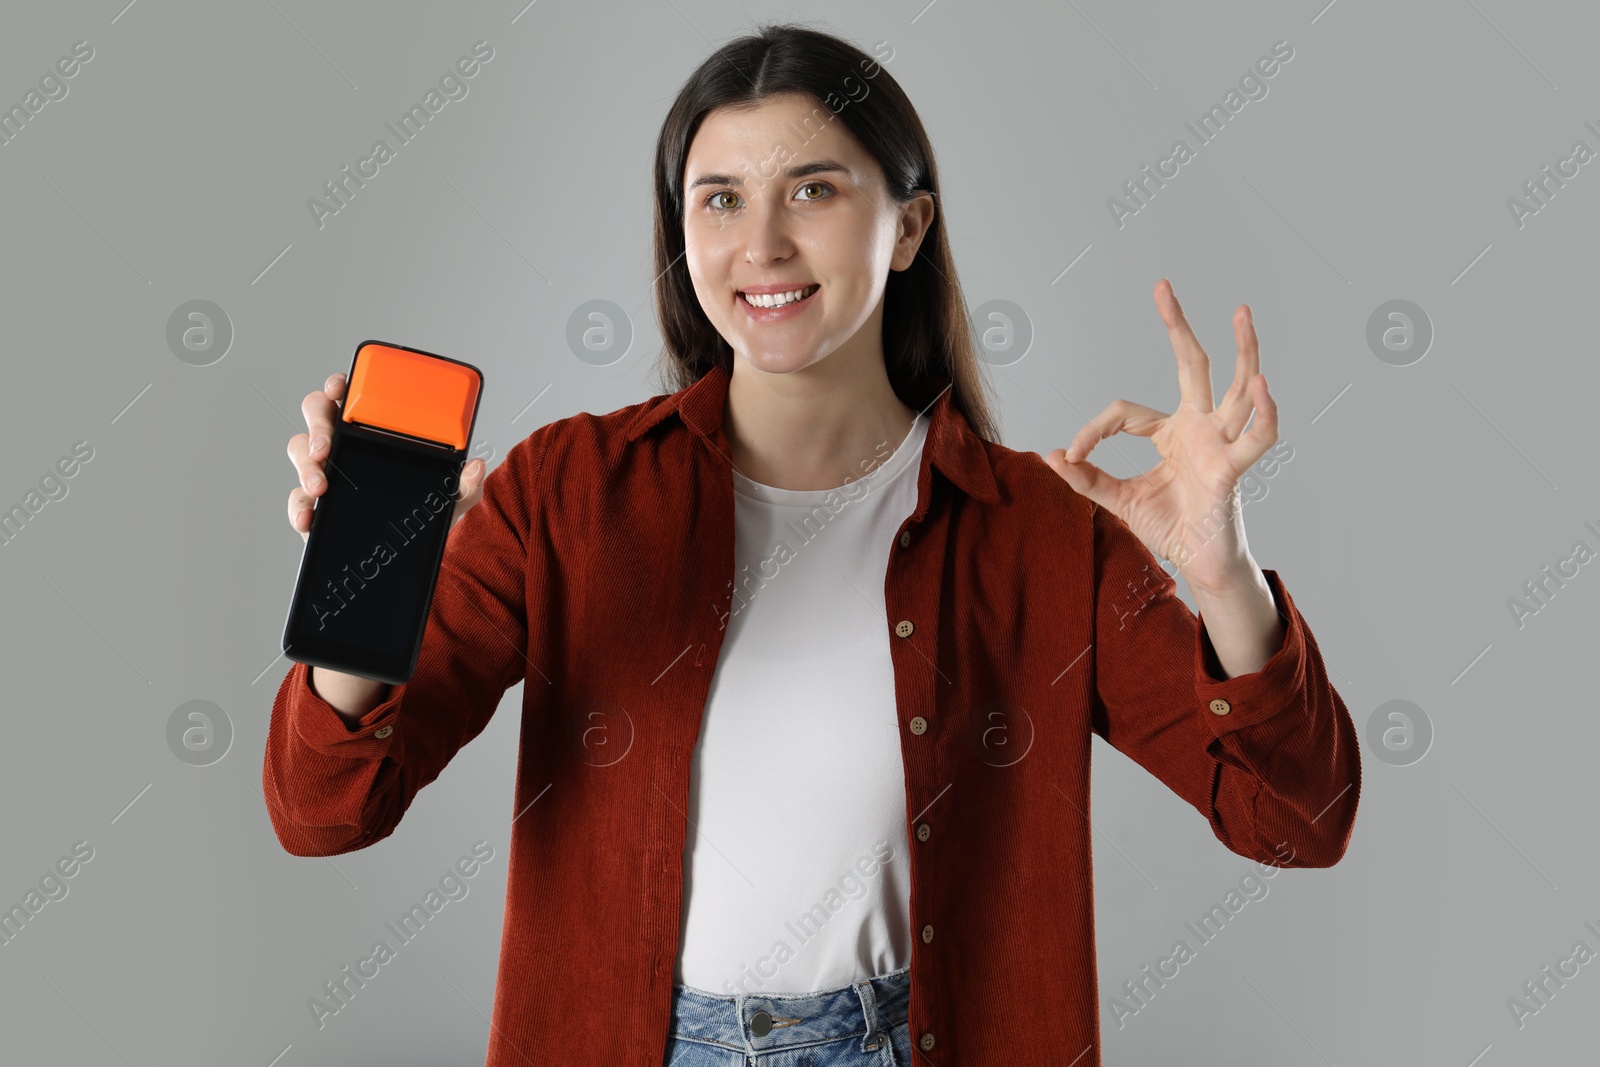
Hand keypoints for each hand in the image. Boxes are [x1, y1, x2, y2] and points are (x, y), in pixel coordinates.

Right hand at [285, 371, 487, 543]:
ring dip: (305, 465)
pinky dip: (299, 507)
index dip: (340, 384)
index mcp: (374, 428)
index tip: (339, 388)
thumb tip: (476, 467)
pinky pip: (297, 498)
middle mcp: (344, 441)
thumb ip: (465, 484)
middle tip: (327, 446)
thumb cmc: (422, 510)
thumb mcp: (450, 497)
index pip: (351, 394)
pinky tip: (309, 517)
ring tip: (321, 485)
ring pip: (300, 450)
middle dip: (317, 425)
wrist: (407, 553)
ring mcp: (325, 470)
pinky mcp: (314, 503)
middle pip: (317, 414)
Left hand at [1043, 279, 1277, 592]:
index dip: (1093, 430)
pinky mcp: (1233, 469)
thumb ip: (1086, 479)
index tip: (1070, 453)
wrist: (1200, 566)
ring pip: (1236, 388)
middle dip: (1177, 326)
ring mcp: (1219, 444)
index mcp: (1170, 433)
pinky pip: (1257, 437)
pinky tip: (1261, 384)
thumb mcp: (1118, 501)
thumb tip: (1048, 456)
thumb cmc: (1169, 528)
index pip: (1126, 412)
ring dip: (1243, 351)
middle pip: (1191, 366)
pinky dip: (1264, 412)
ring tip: (1242, 313)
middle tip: (1162, 286)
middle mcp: (1198, 428)